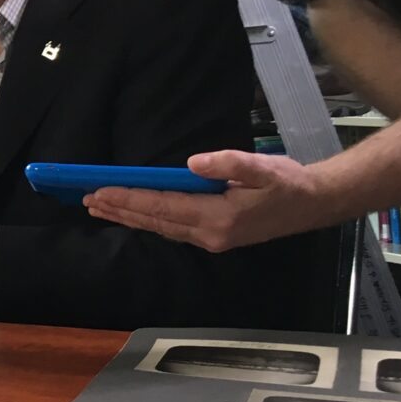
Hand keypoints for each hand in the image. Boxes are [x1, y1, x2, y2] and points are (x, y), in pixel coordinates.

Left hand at [84, 150, 323, 251]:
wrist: (313, 204)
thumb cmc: (287, 183)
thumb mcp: (261, 167)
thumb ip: (226, 164)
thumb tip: (192, 163)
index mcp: (217, 218)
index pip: (162, 207)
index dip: (129, 199)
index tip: (101, 191)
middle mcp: (209, 234)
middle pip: (154, 221)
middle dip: (119, 210)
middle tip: (87, 201)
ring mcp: (211, 239)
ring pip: (160, 228)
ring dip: (128, 217)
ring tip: (100, 208)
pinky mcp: (214, 237)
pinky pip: (171, 229)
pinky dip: (147, 221)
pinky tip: (133, 215)